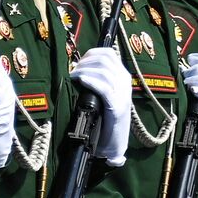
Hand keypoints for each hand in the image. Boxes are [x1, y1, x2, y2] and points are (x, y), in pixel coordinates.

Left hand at [70, 47, 132, 166]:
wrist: (115, 144)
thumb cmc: (105, 119)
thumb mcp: (104, 95)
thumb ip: (98, 80)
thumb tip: (78, 67)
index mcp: (123, 76)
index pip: (108, 53)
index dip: (91, 53)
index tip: (79, 62)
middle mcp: (125, 82)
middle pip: (104, 60)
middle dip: (85, 63)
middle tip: (73, 72)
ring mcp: (122, 94)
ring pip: (103, 71)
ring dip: (85, 71)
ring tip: (74, 77)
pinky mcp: (117, 106)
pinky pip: (103, 87)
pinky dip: (91, 81)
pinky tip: (81, 81)